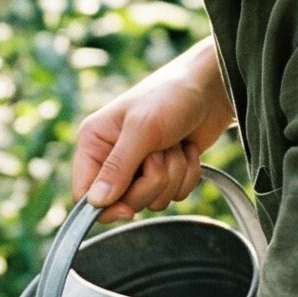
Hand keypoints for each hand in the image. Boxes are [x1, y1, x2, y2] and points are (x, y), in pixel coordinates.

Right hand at [71, 40, 232, 216]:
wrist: (212, 87)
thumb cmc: (170, 96)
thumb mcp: (142, 129)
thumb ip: (118, 167)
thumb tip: (96, 202)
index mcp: (94, 143)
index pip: (85, 194)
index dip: (106, 207)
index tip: (129, 208)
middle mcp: (113, 158)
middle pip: (124, 202)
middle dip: (151, 181)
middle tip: (159, 152)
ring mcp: (140, 168)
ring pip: (153, 200)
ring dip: (173, 174)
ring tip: (174, 145)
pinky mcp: (165, 172)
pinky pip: (174, 195)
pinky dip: (187, 175)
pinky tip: (187, 150)